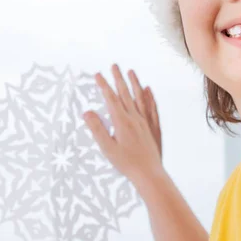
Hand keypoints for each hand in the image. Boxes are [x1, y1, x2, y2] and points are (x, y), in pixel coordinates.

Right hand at [83, 64, 162, 186]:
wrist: (150, 174)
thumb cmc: (126, 163)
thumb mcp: (107, 148)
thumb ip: (97, 129)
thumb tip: (87, 112)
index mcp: (122, 122)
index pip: (111, 99)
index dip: (104, 86)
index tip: (98, 75)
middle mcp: (135, 118)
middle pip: (125, 94)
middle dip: (118, 79)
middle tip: (114, 65)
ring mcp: (146, 122)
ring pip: (140, 98)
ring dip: (134, 83)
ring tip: (131, 71)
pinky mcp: (154, 128)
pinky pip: (152, 108)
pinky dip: (149, 97)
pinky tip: (148, 90)